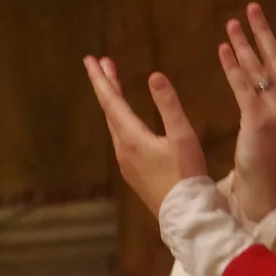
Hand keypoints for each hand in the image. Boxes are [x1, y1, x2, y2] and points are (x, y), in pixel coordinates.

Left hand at [82, 56, 206, 215]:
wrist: (185, 215)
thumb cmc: (186, 175)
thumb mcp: (182, 136)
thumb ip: (168, 105)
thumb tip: (154, 75)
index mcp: (131, 137)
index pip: (110, 101)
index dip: (100, 78)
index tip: (90, 60)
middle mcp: (122, 149)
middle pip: (110, 111)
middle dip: (107, 86)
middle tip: (103, 64)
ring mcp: (126, 163)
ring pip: (115, 126)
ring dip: (114, 104)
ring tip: (115, 86)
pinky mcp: (133, 173)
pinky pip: (121, 139)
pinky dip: (121, 120)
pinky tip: (128, 121)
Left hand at [217, 3, 275, 224]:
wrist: (265, 186)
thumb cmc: (273, 154)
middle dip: (264, 31)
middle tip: (252, 7)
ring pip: (258, 69)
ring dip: (243, 44)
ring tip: (231, 23)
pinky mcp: (259, 119)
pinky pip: (244, 86)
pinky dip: (233, 67)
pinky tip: (223, 49)